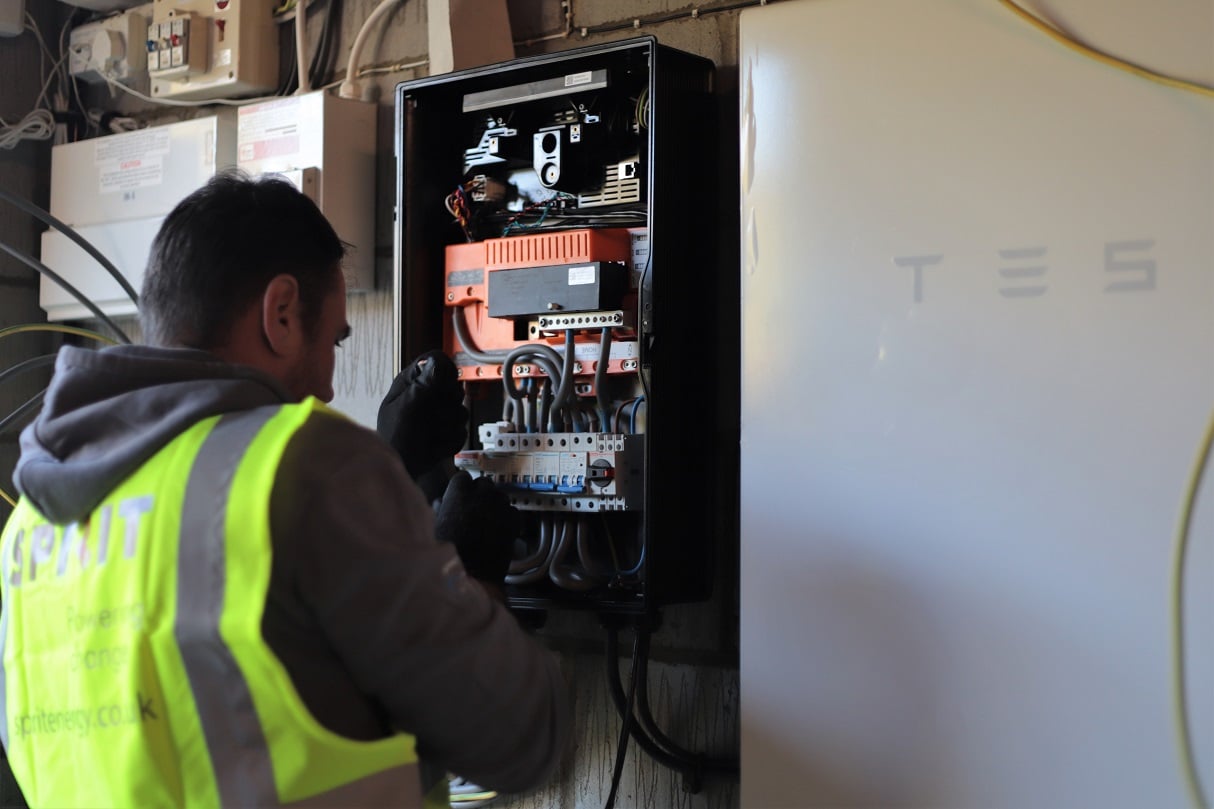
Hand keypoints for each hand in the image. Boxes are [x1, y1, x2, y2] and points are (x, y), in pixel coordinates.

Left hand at [377, 350, 467, 479]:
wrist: (402, 471)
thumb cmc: (393, 440)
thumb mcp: (405, 409)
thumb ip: (422, 386)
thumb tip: (437, 363)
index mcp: (412, 382)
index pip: (438, 361)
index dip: (445, 371)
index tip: (445, 385)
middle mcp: (427, 395)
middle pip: (455, 387)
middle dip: (446, 406)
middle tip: (430, 418)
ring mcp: (439, 414)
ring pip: (462, 412)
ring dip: (447, 427)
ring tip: (429, 436)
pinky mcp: (449, 432)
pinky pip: (463, 432)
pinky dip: (450, 442)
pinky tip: (435, 446)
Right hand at [434, 471, 519, 583]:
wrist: (471, 574)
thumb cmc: (448, 552)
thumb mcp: (437, 526)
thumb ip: (441, 509)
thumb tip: (440, 503)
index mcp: (459, 492)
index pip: (463, 478)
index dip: (463, 488)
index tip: (462, 497)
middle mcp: (482, 494)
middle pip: (484, 484)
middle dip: (481, 494)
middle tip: (476, 510)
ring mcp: (500, 506)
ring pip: (500, 497)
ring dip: (495, 505)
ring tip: (488, 521)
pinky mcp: (513, 520)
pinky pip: (512, 512)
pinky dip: (508, 518)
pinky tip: (499, 530)